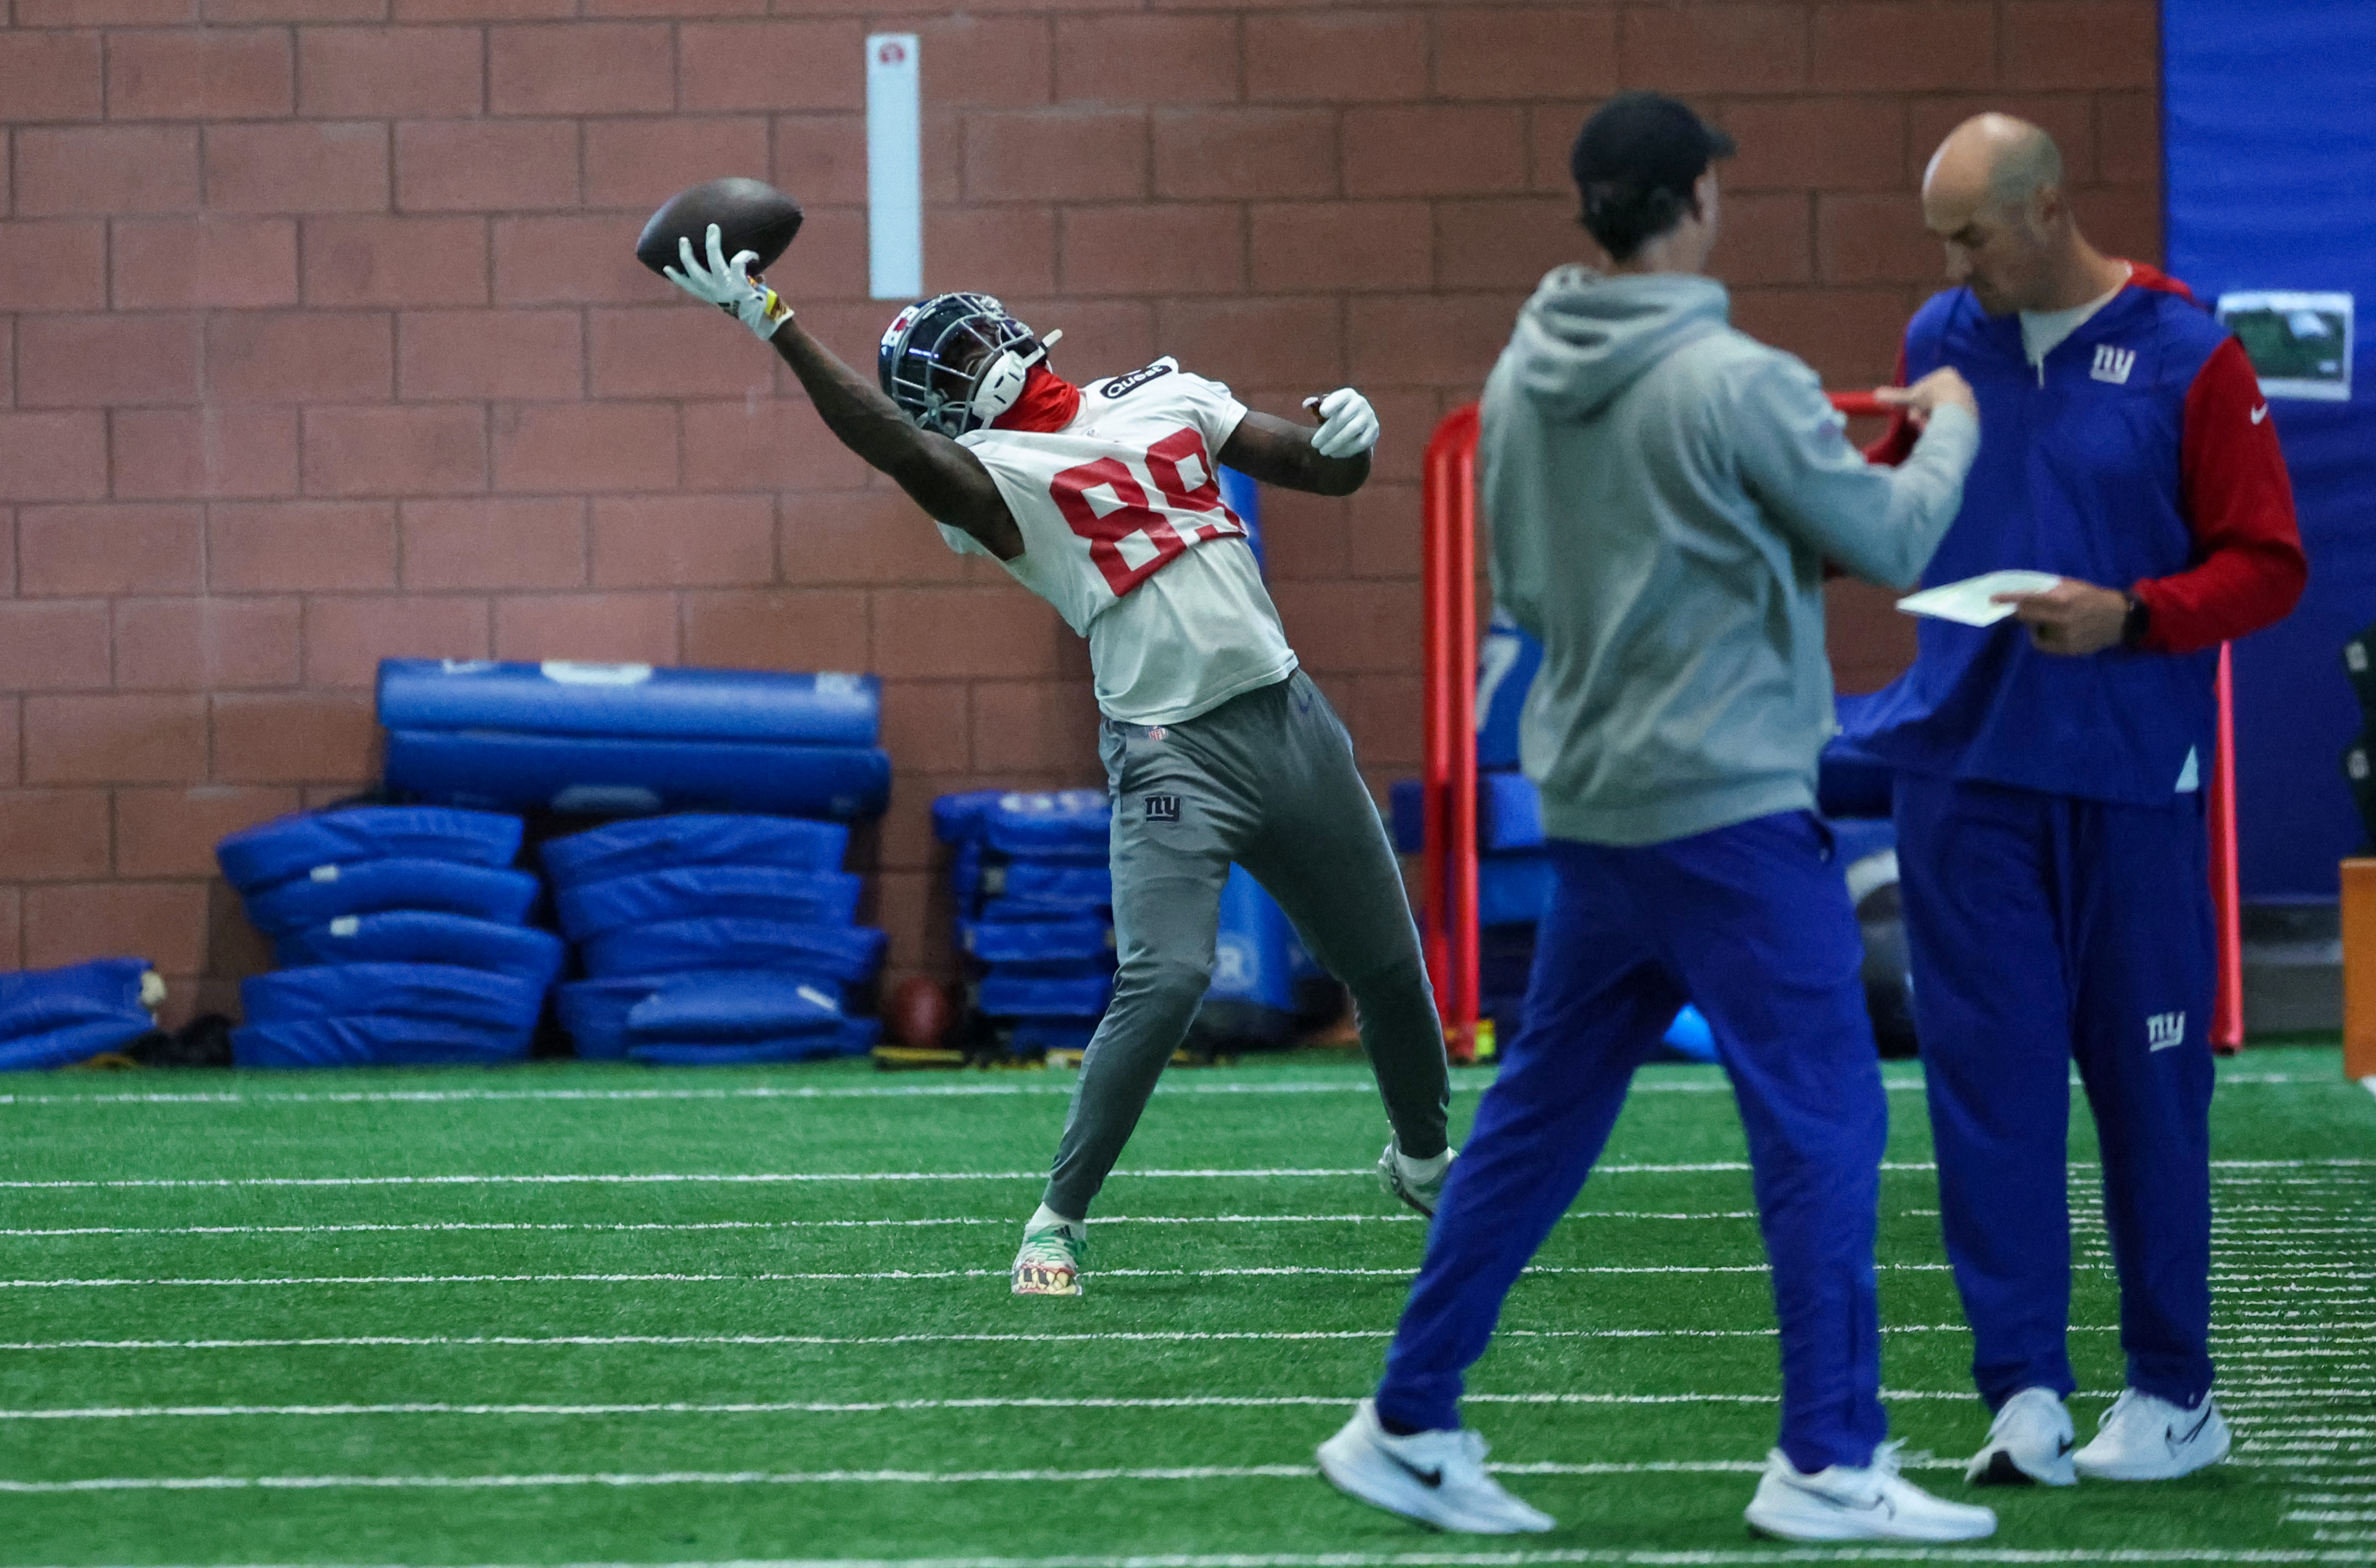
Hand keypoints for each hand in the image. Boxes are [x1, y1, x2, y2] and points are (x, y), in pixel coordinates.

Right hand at [662, 223, 792, 341]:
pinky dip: (747, 255)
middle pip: (693, 271)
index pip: (690, 287)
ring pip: (713, 259)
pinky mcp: (739, 283)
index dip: (677, 278)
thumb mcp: (740, 297)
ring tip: (712, 228)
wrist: (766, 321)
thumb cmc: (756, 308)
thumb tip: (757, 276)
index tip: (666, 268)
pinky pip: (738, 260)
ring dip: (712, 242)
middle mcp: (716, 292)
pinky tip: (754, 256)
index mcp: (714, 297)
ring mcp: (726, 287)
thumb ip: (741, 287)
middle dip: (686, 254)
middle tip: (683, 239)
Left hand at [1302, 387, 1378, 458]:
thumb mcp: (1329, 406)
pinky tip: (1334, 454)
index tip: (1322, 413)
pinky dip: (1346, 450)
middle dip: (1327, 432)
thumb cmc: (1338, 414)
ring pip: (1351, 430)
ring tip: (1323, 451)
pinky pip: (1360, 442)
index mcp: (1347, 394)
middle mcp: (1360, 403)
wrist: (1359, 422)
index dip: (1331, 404)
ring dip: (1335, 442)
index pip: (1340, 398)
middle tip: (1314, 444)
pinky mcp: (1373, 431)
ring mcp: (1369, 417)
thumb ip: (1317, 405)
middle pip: (1342, 417)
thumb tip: (1305, 404)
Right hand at [1872, 367, 1976, 430]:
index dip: (1916, 401)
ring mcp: (1969, 400)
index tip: (1911, 412)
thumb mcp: (1911, 397)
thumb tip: (1876, 394)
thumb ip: (1895, 397)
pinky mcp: (1973, 416)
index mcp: (1946, 375)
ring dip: (1933, 422)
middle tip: (1917, 423)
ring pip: (1944, 412)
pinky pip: (1953, 422)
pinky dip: (1944, 428)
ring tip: (1927, 430)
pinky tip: (1939, 433)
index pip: (1928, 387)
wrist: (1956, 411)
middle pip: (1936, 401)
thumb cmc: (1932, 399)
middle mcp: (1960, 385)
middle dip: (1924, 413)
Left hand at [1994, 577, 2128, 655]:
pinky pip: (2044, 644)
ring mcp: (2065, 637)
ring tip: (2047, 618)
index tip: (1993, 599)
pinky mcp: (2068, 650)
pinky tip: (2052, 630)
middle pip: (2027, 617)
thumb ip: (2049, 589)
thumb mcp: (2073, 586)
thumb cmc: (2093, 597)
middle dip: (2015, 613)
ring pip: (2035, 631)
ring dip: (2034, 624)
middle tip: (2008, 610)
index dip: (2009, 600)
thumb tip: (2024, 590)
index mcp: (2063, 601)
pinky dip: (2042, 636)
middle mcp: (2062, 620)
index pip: (2028, 600)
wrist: (2120, 618)